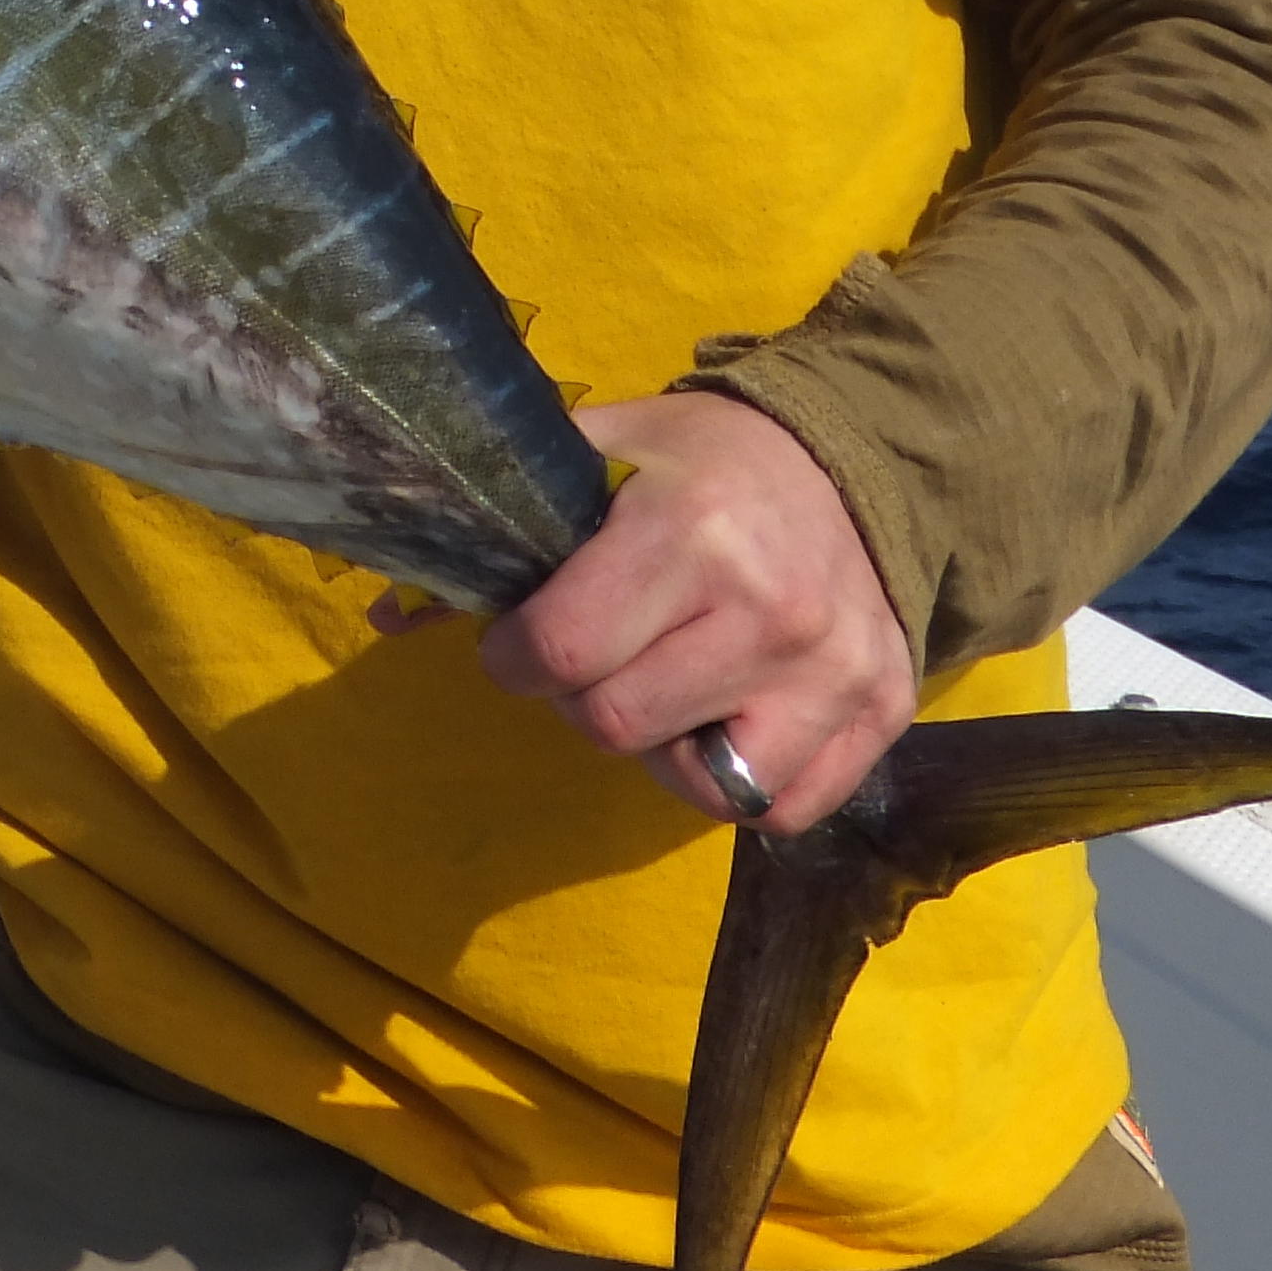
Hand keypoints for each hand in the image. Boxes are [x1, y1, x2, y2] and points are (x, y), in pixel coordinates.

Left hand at [452, 390, 913, 834]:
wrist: (854, 460)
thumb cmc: (702, 464)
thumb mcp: (600, 460)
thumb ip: (502, 530)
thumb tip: (390, 616)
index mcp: (687, 529)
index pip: (561, 651)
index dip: (515, 657)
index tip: (521, 637)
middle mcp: (767, 607)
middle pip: (616, 726)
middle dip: (580, 699)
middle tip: (596, 657)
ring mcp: (832, 670)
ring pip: (701, 788)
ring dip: (662, 750)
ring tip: (667, 688)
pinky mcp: (881, 713)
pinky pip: (782, 810)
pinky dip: (744, 784)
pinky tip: (732, 717)